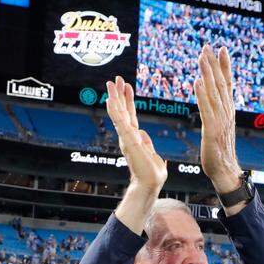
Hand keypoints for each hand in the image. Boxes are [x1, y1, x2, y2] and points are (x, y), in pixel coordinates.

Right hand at [105, 75, 165, 189]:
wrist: (150, 185)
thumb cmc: (152, 175)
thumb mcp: (153, 154)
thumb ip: (147, 143)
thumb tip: (143, 134)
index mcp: (135, 138)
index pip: (131, 115)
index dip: (129, 100)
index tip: (127, 87)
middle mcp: (128, 136)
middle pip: (122, 111)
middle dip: (119, 94)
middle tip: (116, 79)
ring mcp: (126, 138)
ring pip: (118, 113)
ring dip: (115, 97)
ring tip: (111, 83)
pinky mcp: (128, 141)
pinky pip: (119, 122)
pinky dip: (114, 110)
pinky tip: (110, 100)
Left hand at [194, 45, 241, 196]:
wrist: (225, 172)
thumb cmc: (220, 153)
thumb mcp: (220, 129)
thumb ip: (218, 113)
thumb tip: (215, 101)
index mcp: (228, 111)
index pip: (227, 84)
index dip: (225, 66)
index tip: (221, 49)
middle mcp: (226, 113)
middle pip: (220, 84)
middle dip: (214, 64)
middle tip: (208, 46)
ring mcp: (220, 121)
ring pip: (213, 93)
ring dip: (207, 74)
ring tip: (202, 58)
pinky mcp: (212, 130)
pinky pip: (206, 109)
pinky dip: (202, 94)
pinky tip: (197, 82)